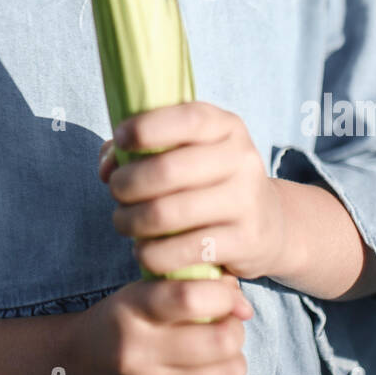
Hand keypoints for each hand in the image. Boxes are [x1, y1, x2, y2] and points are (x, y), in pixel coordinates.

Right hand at [69, 273, 252, 374]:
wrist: (75, 373)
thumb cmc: (119, 325)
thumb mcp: (140, 294)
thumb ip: (187, 286)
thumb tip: (241, 302)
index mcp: (132, 311)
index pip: (190, 298)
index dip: (224, 296)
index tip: (228, 298)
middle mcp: (138, 354)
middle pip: (219, 340)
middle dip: (234, 330)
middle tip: (226, 329)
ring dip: (236, 363)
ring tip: (222, 358)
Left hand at [98, 101, 286, 282]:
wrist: (267, 223)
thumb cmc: (208, 180)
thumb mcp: (185, 150)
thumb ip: (140, 147)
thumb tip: (108, 166)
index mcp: (226, 127)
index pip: (188, 119)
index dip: (147, 128)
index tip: (122, 139)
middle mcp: (241, 159)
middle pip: (168, 170)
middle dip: (127, 184)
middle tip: (116, 192)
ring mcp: (246, 201)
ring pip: (169, 214)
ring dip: (132, 222)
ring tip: (123, 223)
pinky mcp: (245, 241)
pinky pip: (183, 251)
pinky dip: (152, 254)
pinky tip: (144, 251)